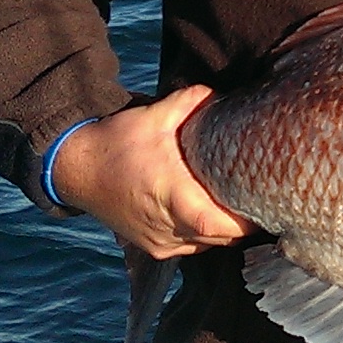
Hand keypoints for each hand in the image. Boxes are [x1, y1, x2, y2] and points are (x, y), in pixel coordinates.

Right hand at [51, 85, 253, 258]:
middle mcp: (166, 227)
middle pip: (219, 239)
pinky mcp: (153, 247)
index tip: (266, 204)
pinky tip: (213, 213)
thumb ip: (191, 102)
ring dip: (225, 231)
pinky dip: (206, 235)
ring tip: (242, 207)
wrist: (76, 169)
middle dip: (243, 224)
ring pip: (207, 246)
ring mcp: (159, 242)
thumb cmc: (115, 143)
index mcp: (170, 195)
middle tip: (263, 200)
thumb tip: (221, 95)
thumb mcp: (154, 115)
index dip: (245, 221)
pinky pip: (192, 247)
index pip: (216, 223)